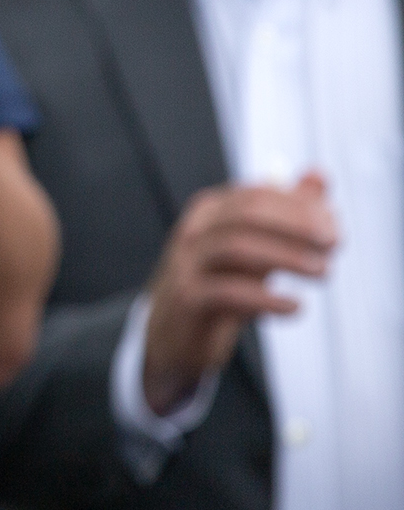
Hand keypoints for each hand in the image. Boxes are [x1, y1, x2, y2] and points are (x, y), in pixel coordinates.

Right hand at [140, 173, 335, 414]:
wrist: (175, 333)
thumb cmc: (221, 284)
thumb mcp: (256, 247)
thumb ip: (287, 212)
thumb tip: (319, 175)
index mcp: (210, 212)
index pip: (258, 195)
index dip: (302, 208)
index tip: (335, 230)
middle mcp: (194, 232)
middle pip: (247, 214)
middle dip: (297, 226)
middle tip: (333, 245)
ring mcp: (185, 264)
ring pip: (237, 248)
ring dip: (288, 257)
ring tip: (323, 272)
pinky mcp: (187, 300)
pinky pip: (228, 292)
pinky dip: (267, 299)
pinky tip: (295, 306)